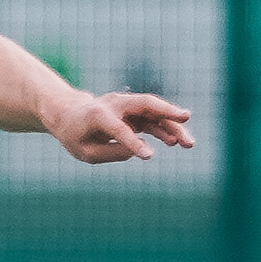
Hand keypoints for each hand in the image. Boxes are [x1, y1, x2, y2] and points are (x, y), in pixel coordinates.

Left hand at [47, 89, 195, 162]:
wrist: (71, 115)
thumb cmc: (76, 135)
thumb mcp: (85, 152)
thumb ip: (111, 153)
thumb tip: (139, 150)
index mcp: (98, 115)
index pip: (120, 129)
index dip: (134, 142)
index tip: (149, 156)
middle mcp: (116, 105)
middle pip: (146, 105)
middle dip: (167, 112)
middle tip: (187, 118)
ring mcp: (127, 106)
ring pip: (155, 112)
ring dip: (174, 125)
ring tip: (189, 143)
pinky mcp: (134, 113)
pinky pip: (153, 120)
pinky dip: (166, 129)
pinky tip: (176, 141)